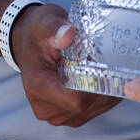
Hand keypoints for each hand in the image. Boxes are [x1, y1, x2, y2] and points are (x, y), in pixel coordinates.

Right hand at [11, 3, 120, 127]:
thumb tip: (68, 34)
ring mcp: (56, 115)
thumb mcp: (44, 23)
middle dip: (104, 84)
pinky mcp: (67, 116)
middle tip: (110, 60)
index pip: (75, 99)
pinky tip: (104, 76)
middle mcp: (45, 107)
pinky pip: (94, 110)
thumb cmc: (38, 33)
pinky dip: (104, 94)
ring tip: (106, 66)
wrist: (30, 43)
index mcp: (38, 86)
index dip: (96, 84)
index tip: (106, 63)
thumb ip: (55, 29)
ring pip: (95, 108)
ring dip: (107, 89)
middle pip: (88, 105)